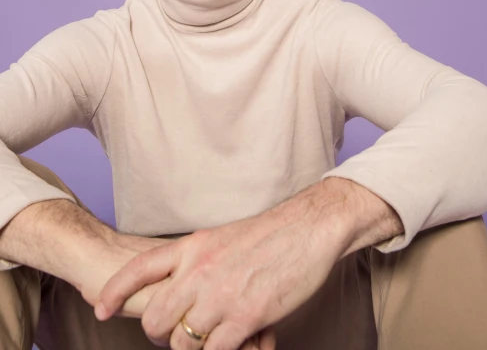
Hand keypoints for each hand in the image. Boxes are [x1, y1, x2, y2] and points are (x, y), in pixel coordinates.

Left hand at [93, 182, 347, 349]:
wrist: (309, 227)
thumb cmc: (271, 233)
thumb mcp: (223, 238)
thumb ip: (199, 263)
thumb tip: (182, 290)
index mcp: (193, 246)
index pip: (139, 268)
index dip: (114, 291)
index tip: (100, 309)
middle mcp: (199, 270)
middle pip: (155, 318)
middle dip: (162, 334)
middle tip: (180, 334)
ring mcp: (220, 295)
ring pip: (183, 342)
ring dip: (194, 348)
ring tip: (214, 339)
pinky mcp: (246, 317)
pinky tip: (240, 345)